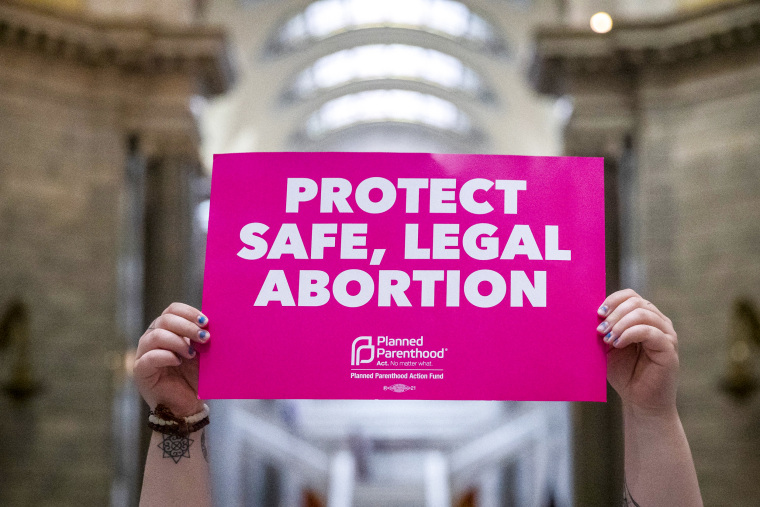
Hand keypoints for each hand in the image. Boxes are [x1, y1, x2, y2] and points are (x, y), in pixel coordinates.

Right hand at [134, 302, 209, 416]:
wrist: (187, 405)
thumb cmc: (194, 377)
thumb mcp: (201, 353)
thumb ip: (202, 337)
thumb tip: (212, 323)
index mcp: (167, 329)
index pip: (172, 310)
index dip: (188, 312)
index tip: (205, 321)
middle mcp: (152, 337)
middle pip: (165, 320)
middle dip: (187, 326)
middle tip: (204, 337)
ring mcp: (144, 353)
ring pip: (156, 335)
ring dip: (178, 341)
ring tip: (192, 354)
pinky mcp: (141, 371)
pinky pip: (149, 357)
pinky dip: (166, 356)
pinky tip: (178, 361)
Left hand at [597, 289, 678, 414]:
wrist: (639, 401)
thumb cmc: (625, 373)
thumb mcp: (609, 345)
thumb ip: (605, 328)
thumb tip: (588, 312)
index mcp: (644, 318)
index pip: (630, 296)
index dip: (613, 300)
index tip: (597, 313)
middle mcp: (658, 322)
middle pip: (636, 302)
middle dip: (614, 313)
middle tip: (600, 329)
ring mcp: (666, 334)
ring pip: (643, 314)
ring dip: (620, 324)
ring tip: (607, 339)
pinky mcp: (669, 348)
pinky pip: (649, 331)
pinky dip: (629, 334)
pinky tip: (617, 344)